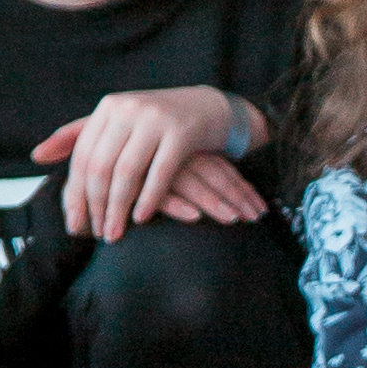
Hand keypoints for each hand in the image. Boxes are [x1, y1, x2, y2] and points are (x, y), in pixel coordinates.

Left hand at [32, 86, 263, 241]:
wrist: (208, 107)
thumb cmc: (156, 123)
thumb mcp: (117, 123)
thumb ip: (78, 136)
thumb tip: (36, 156)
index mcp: (108, 109)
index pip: (82, 156)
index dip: (76, 194)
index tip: (75, 225)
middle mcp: (128, 110)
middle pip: (100, 166)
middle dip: (95, 205)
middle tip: (95, 234)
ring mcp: (155, 119)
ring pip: (127, 172)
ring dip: (118, 208)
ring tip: (114, 233)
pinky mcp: (182, 132)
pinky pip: (159, 173)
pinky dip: (148, 199)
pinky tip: (141, 218)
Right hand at [143, 148, 265, 225]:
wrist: (105, 152)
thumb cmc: (144, 164)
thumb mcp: (171, 166)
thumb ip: (199, 176)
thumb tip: (239, 199)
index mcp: (184, 147)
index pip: (220, 167)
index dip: (240, 188)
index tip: (260, 209)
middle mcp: (173, 151)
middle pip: (212, 172)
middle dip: (236, 196)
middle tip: (258, 216)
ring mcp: (155, 161)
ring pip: (191, 182)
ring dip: (215, 202)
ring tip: (236, 220)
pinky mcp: (135, 175)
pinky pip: (160, 189)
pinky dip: (177, 204)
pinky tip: (195, 217)